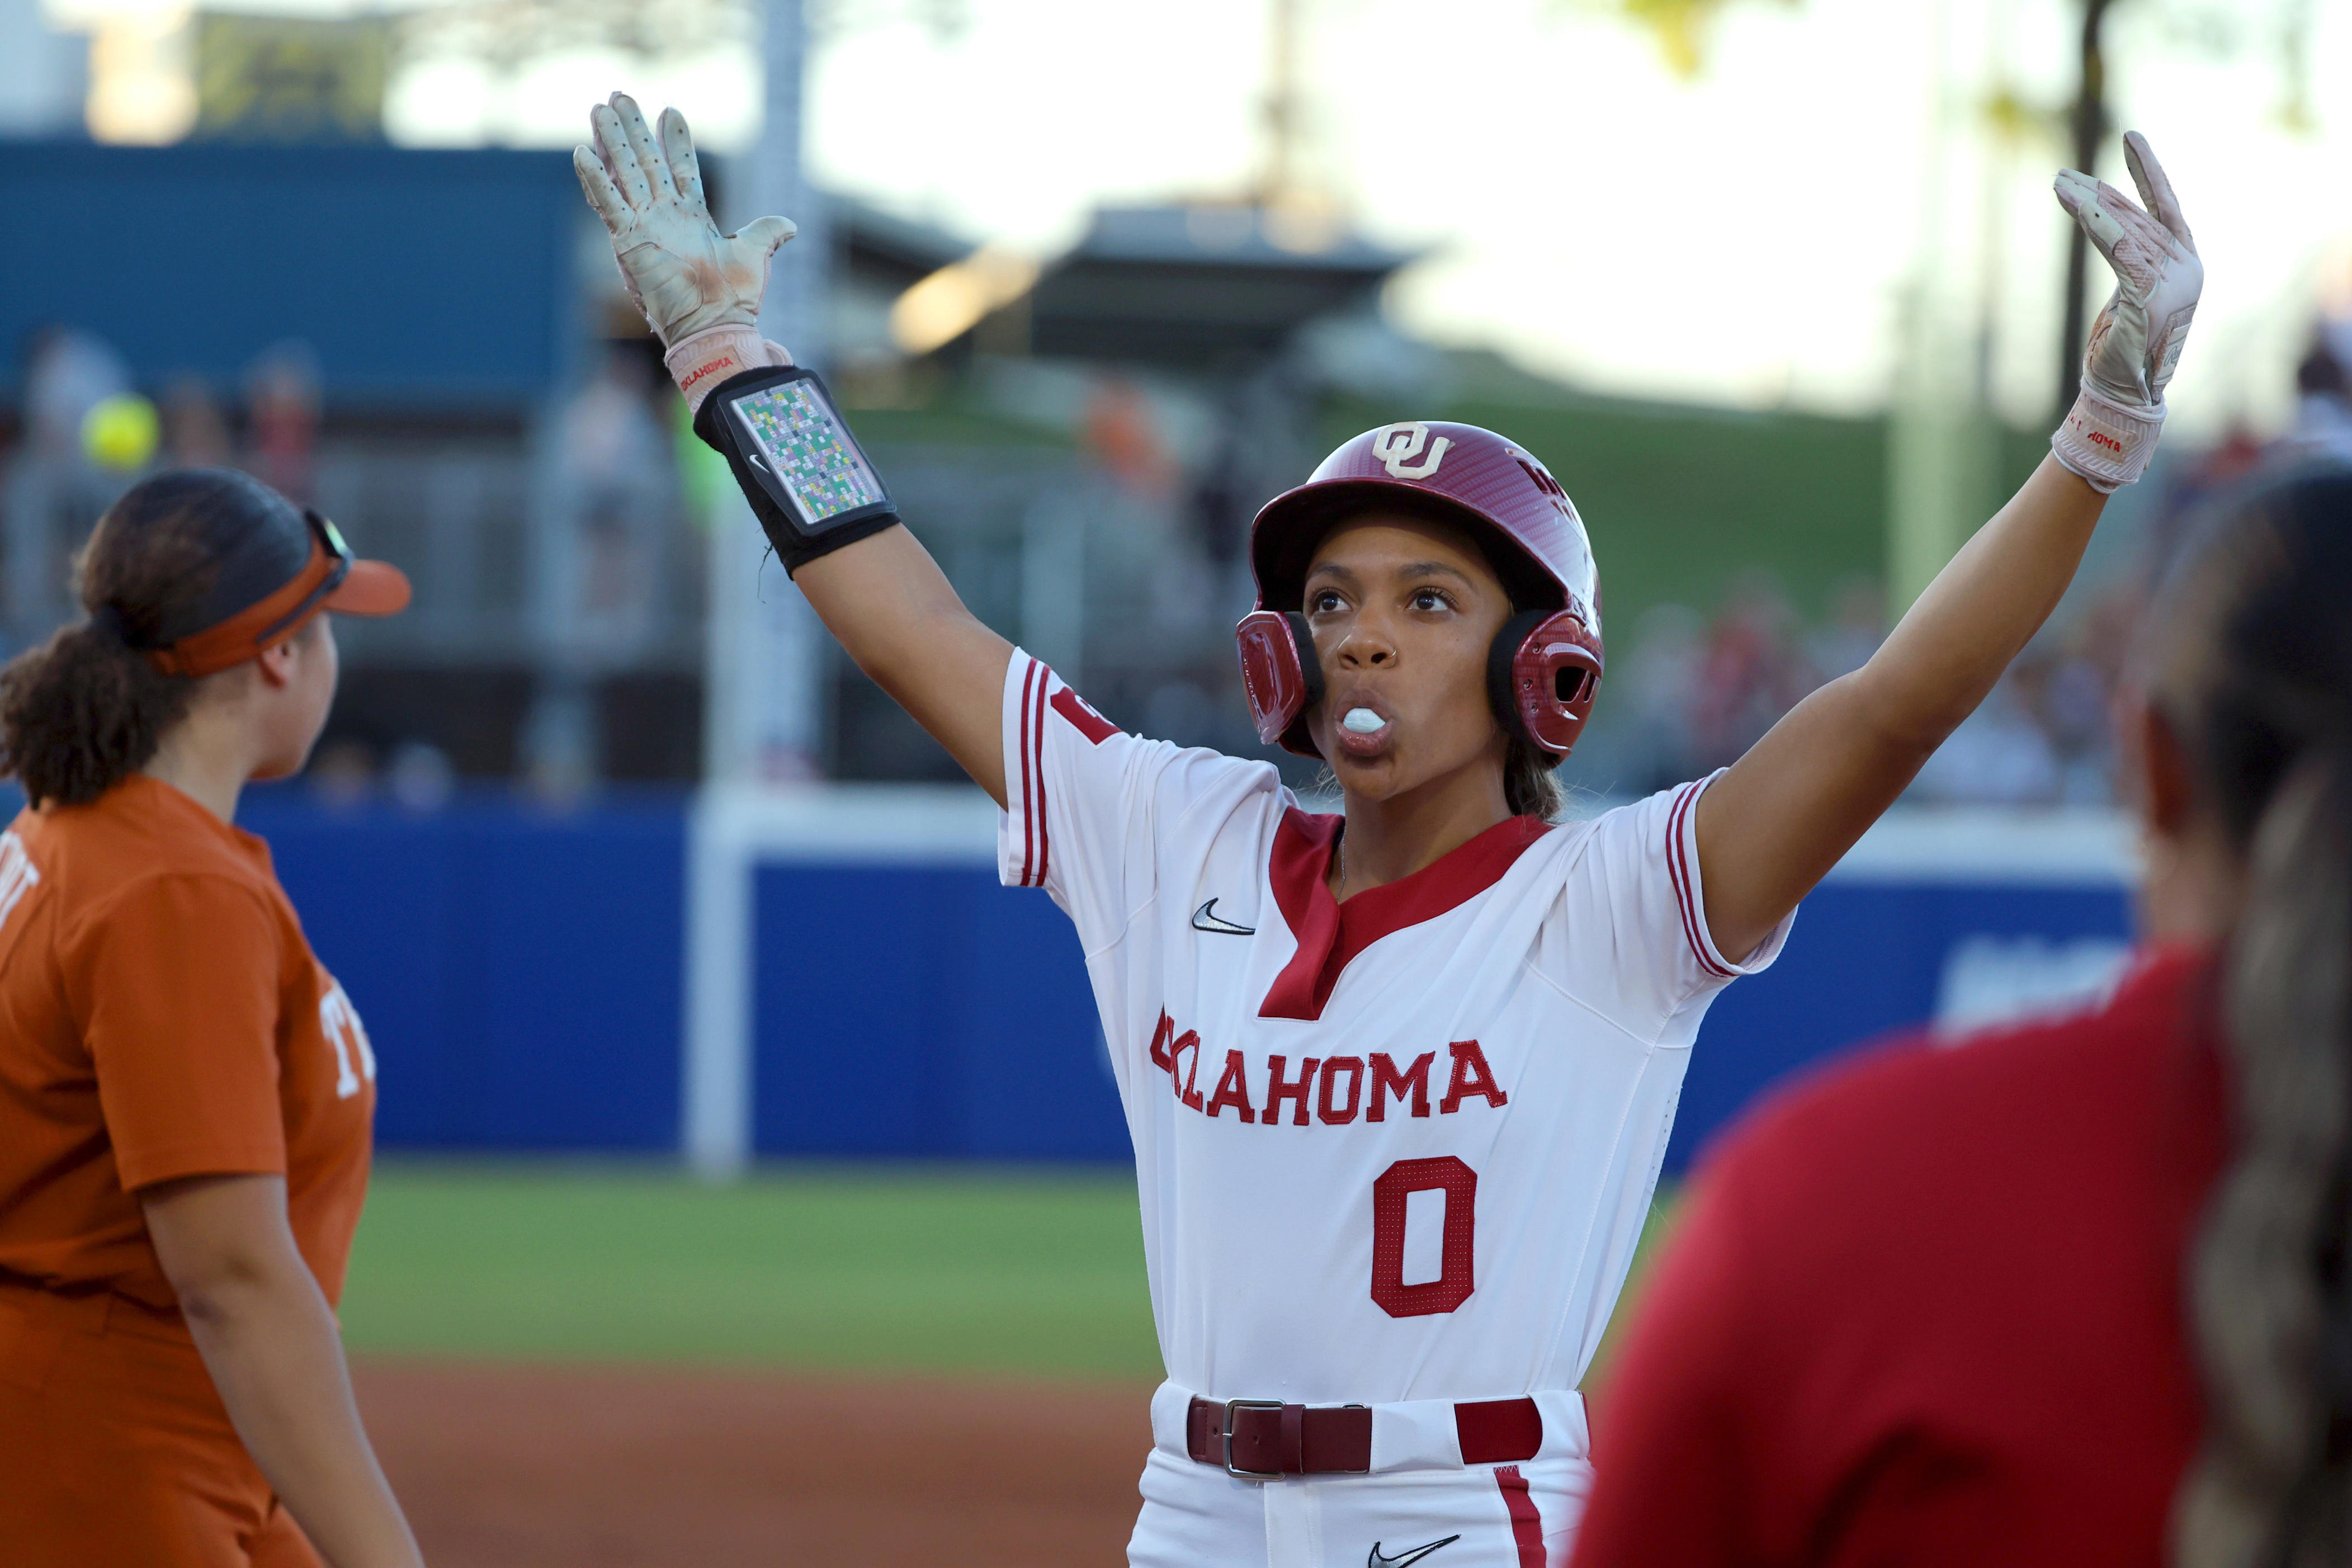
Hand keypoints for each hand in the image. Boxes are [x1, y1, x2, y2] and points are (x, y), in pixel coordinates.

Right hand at [574, 93, 795, 347]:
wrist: (716, 325)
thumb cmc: (735, 297)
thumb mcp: (756, 254)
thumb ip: (767, 233)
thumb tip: (790, 226)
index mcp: (692, 216)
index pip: (680, 167)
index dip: (675, 140)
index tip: (670, 109)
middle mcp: (664, 216)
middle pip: (645, 161)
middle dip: (633, 128)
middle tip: (620, 95)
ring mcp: (644, 226)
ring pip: (624, 173)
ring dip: (611, 141)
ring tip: (599, 108)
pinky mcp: (628, 241)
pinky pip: (608, 205)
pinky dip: (595, 180)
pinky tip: (582, 152)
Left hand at [2055, 131, 2200, 409]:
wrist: (2126, 393)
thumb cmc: (2123, 347)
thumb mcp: (2131, 292)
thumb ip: (2133, 257)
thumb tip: (2114, 223)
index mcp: (2186, 262)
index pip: (2164, 206)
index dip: (2147, 171)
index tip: (2130, 138)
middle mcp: (2187, 266)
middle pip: (2137, 215)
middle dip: (2099, 192)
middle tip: (2063, 175)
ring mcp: (2174, 280)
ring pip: (2125, 229)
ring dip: (2088, 205)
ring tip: (2057, 185)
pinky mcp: (2151, 296)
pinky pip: (2121, 251)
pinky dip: (2098, 226)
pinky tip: (2077, 207)